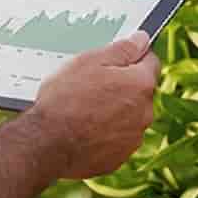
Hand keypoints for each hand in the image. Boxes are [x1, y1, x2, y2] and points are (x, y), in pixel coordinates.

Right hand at [28, 36, 160, 178]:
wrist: (47, 143)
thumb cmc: (65, 99)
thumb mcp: (89, 61)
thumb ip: (122, 49)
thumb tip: (142, 39)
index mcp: (141, 84)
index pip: (150, 62)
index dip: (132, 58)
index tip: (115, 61)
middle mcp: (145, 112)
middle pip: (139, 92)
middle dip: (121, 88)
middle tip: (91, 87)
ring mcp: (133, 138)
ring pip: (128, 118)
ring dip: (113, 113)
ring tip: (83, 112)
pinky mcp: (118, 158)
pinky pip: (116, 141)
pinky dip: (104, 135)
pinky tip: (82, 131)